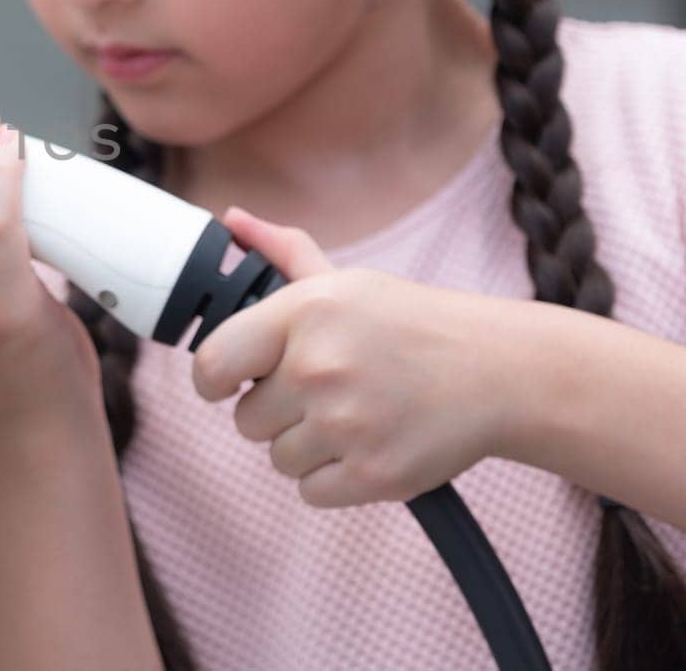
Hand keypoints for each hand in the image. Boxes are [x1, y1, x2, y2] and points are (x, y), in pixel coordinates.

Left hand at [191, 207, 508, 507]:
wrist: (500, 372)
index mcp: (304, 312)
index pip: (212, 364)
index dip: (213, 381)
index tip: (229, 383)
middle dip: (277, 411)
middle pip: (246, 420)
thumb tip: (229, 222)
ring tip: (355, 414)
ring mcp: (346, 424)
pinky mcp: (373, 474)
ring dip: (308, 446)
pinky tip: (368, 444)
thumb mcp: (346, 280)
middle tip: (326, 391)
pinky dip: (335, 478)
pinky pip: (311, 492)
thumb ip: (281, 252)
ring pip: (279, 458)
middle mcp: (318, 367)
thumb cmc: (411, 324)